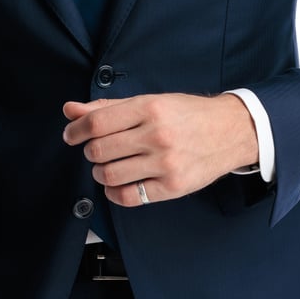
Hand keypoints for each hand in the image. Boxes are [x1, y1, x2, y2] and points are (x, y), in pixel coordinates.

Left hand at [62, 93, 258, 206]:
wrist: (229, 130)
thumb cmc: (185, 113)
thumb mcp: (149, 101)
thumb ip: (108, 107)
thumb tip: (70, 110)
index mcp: (149, 108)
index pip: (97, 122)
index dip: (76, 130)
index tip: (71, 135)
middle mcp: (157, 135)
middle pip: (100, 150)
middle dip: (89, 151)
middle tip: (94, 149)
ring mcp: (166, 163)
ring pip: (110, 175)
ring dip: (99, 172)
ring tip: (106, 166)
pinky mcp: (173, 187)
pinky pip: (130, 197)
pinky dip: (114, 192)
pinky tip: (117, 184)